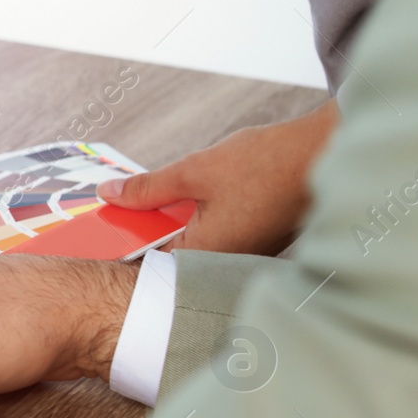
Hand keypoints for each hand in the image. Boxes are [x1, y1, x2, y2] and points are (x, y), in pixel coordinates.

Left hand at [97, 99, 337, 254]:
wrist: (325, 151)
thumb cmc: (267, 163)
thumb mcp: (194, 171)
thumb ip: (149, 188)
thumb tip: (109, 195)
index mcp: (209, 255)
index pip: (150, 266)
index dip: (121, 250)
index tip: (92, 240)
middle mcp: (227, 263)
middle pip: (169, 256)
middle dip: (141, 235)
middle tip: (108, 217)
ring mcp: (243, 253)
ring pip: (191, 244)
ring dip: (166, 225)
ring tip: (137, 206)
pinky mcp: (255, 239)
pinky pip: (212, 234)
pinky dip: (192, 219)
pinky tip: (179, 201)